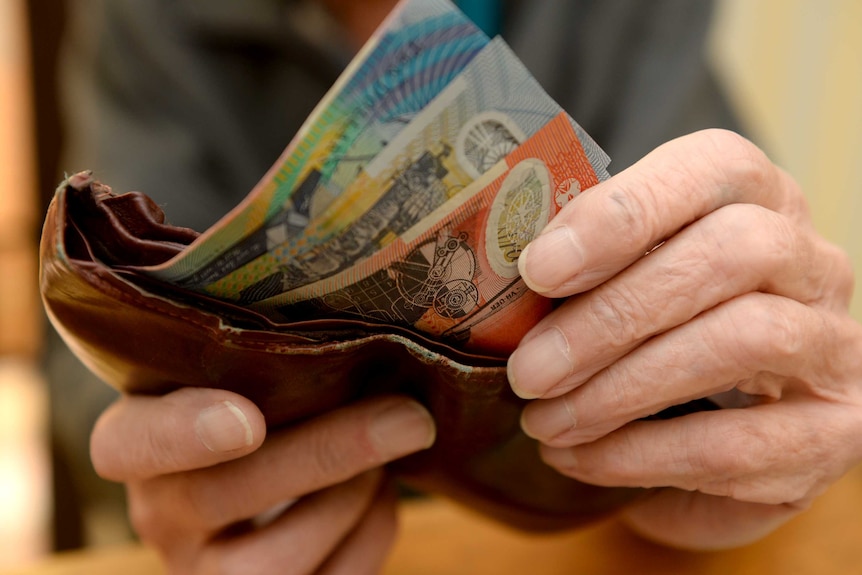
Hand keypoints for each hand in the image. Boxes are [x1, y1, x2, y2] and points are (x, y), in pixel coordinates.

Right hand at [90, 388, 434, 573]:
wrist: (263, 481)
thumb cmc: (257, 405)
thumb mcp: (240, 377)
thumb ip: (266, 362)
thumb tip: (365, 343)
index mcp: (136, 444)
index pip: (126, 445)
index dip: (182, 435)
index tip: (249, 420)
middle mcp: (159, 517)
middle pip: (226, 496)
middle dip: (327, 454)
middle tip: (406, 416)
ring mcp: (207, 574)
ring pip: (278, 559)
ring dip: (355, 495)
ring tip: (393, 441)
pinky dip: (372, 530)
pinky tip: (380, 490)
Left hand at [507, 129, 861, 548]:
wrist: (719, 432)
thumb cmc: (652, 335)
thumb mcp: (617, 283)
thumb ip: (578, 265)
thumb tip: (496, 268)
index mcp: (754, 199)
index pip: (711, 168)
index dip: (623, 212)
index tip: (539, 267)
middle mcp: (810, 261)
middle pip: (729, 253)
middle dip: (610, 316)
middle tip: (527, 371)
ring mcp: (833, 345)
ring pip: (745, 339)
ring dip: (621, 389)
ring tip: (544, 421)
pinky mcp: (831, 431)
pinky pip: (739, 443)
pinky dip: (640, 455)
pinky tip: (578, 458)